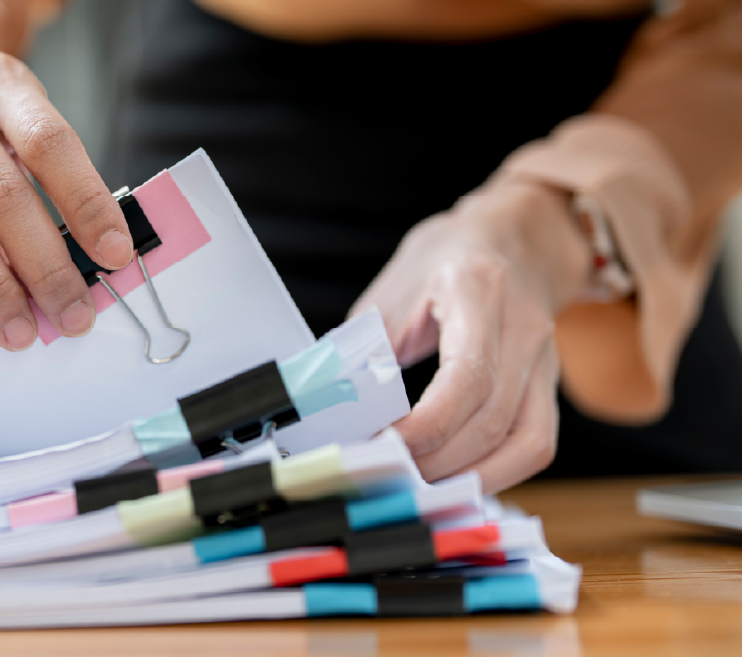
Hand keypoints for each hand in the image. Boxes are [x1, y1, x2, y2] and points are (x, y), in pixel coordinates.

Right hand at [0, 53, 132, 350]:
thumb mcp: (15, 149)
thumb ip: (50, 195)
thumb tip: (88, 271)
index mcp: (1, 85)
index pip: (50, 142)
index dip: (87, 202)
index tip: (115, 256)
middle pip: (3, 189)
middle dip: (44, 263)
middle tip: (71, 316)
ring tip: (18, 329)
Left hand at [351, 180, 593, 492]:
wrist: (516, 237)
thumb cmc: (445, 261)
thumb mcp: (395, 290)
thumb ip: (368, 347)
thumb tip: (335, 408)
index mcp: (479, 291)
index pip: (468, 377)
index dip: (426, 425)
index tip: (382, 445)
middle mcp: (525, 328)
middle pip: (494, 420)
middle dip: (437, 461)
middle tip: (387, 475)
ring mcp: (548, 361)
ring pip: (527, 443)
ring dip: (470, 477)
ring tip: (419, 487)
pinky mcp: (550, 386)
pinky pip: (536, 445)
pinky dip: (497, 473)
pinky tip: (456, 479)